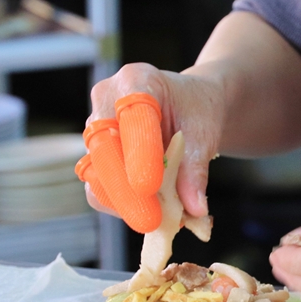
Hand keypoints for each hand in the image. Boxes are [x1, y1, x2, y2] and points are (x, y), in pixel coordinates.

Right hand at [85, 62, 224, 222]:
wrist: (189, 106)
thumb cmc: (197, 111)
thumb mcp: (205, 133)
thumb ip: (196, 169)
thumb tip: (195, 208)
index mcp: (136, 81)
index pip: (132, 116)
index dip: (138, 152)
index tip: (149, 186)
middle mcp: (107, 101)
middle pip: (104, 148)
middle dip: (124, 190)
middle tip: (148, 221)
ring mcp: (96, 129)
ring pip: (96, 173)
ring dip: (122, 202)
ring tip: (155, 221)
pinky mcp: (95, 157)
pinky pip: (97, 188)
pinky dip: (120, 206)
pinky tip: (147, 213)